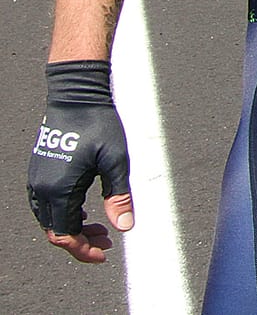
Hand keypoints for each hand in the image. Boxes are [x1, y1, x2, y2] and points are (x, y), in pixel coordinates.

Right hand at [28, 61, 133, 262]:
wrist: (77, 96)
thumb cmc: (99, 125)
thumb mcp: (115, 161)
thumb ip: (119, 197)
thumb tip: (125, 227)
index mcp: (59, 190)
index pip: (65, 235)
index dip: (83, 250)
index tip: (104, 254)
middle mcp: (41, 189)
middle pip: (55, 230)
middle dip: (81, 241)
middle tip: (107, 241)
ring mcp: (37, 180)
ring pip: (50, 218)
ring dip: (73, 228)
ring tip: (100, 228)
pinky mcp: (39, 172)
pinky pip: (47, 204)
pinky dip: (65, 214)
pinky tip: (84, 212)